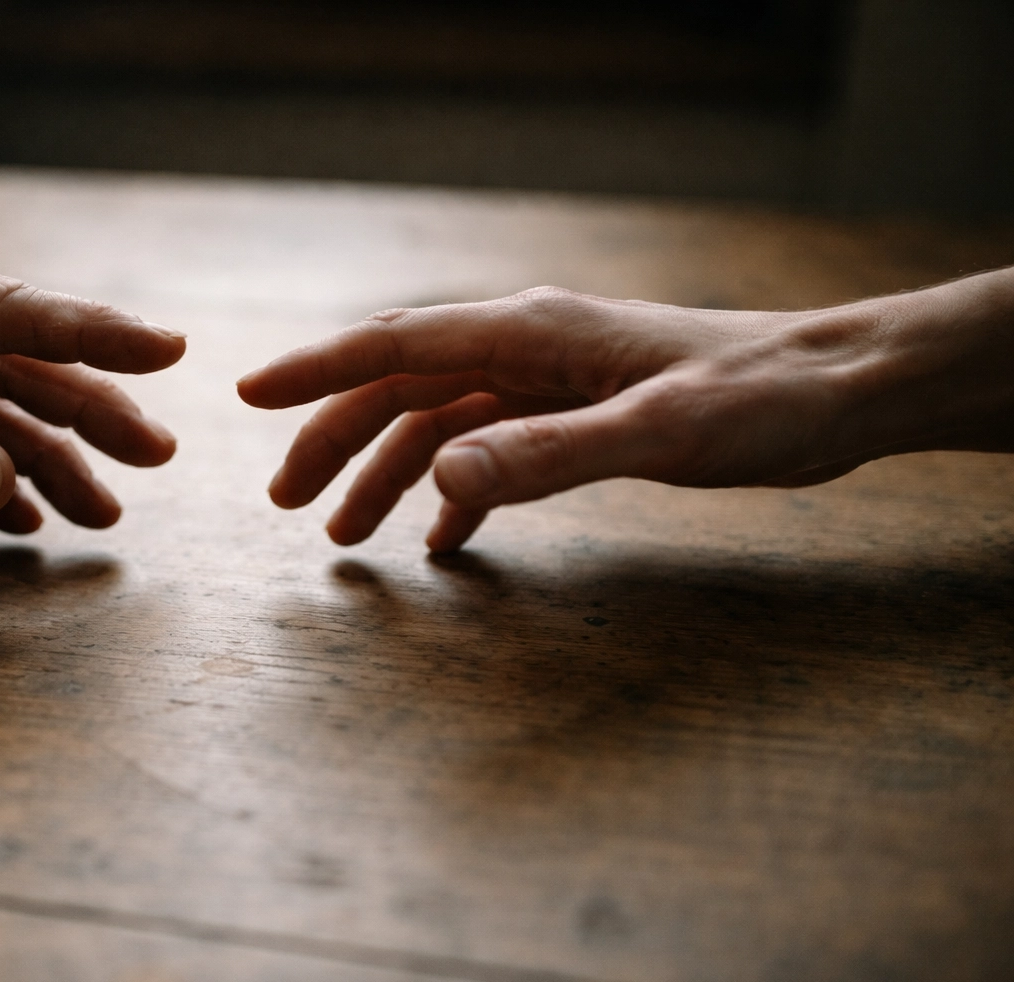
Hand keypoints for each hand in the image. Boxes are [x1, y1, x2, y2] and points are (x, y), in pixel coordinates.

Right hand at [238, 268, 1013, 552]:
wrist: (836, 393)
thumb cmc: (757, 399)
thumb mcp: (653, 432)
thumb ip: (542, 455)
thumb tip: (440, 479)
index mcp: (529, 333)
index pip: (395, 343)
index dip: (315, 370)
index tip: (249, 396)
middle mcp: (526, 348)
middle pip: (401, 388)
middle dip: (336, 441)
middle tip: (287, 505)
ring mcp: (549, 383)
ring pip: (439, 424)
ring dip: (388, 476)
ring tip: (346, 538)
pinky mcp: (576, 417)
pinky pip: (491, 453)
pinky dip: (457, 497)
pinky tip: (445, 544)